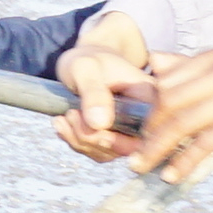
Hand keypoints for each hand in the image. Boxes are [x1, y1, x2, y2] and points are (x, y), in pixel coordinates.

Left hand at [49, 21, 154, 160]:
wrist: (84, 62)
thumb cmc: (88, 59)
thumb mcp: (86, 68)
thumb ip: (93, 92)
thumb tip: (99, 124)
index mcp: (150, 98)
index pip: (145, 131)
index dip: (118, 138)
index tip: (87, 123)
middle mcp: (145, 118)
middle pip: (126, 147)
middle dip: (91, 138)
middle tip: (69, 115)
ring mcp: (130, 130)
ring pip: (107, 152)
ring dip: (79, 140)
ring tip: (63, 118)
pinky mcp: (114, 137)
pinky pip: (97, 151)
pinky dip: (76, 141)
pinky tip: (62, 125)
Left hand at [123, 50, 212, 183]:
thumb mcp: (205, 80)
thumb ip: (179, 70)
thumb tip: (152, 59)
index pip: (168, 84)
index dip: (149, 111)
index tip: (136, 133)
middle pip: (174, 103)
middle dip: (151, 133)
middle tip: (135, 156)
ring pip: (187, 124)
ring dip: (160, 149)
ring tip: (143, 166)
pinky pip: (207, 143)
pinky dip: (185, 161)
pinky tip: (171, 175)